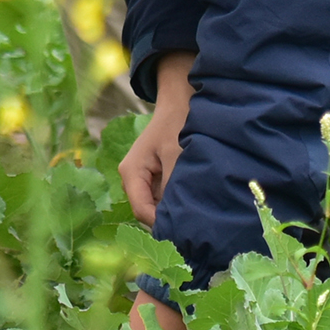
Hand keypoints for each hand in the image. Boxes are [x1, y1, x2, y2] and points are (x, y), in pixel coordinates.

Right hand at [119, 50, 193, 225]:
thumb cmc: (177, 124)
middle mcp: (133, 178)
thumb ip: (173, 186)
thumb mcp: (176, 155)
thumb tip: (177, 217)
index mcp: (131, 172)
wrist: (182, 100)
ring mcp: (144, 178)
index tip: (188, 228)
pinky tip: (194, 196)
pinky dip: (177, 198)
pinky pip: (164, 196)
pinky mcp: (156, 176)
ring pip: (157, 205)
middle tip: (196, 220)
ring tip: (198, 207)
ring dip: (175, 207)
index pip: (142, 211)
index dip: (162, 223)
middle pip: (148, 211)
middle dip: (169, 216)